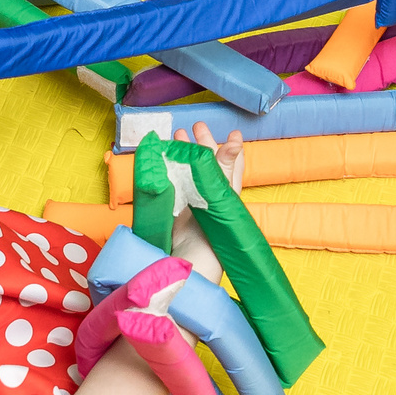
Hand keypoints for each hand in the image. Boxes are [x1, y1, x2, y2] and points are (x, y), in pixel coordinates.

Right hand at [166, 123, 246, 283]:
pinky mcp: (176, 211)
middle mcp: (211, 199)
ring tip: (177, 135)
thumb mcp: (221, 199)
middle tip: (196, 126)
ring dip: (183, 154)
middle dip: (202, 145)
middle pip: (208, 166)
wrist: (188, 268)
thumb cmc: (212, 241)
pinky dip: (168, 170)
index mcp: (227, 196)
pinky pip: (173, 186)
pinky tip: (162, 158)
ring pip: (188, 173)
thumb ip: (224, 170)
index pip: (232, 168)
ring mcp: (192, 205)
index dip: (232, 151)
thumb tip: (233, 144)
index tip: (232, 134)